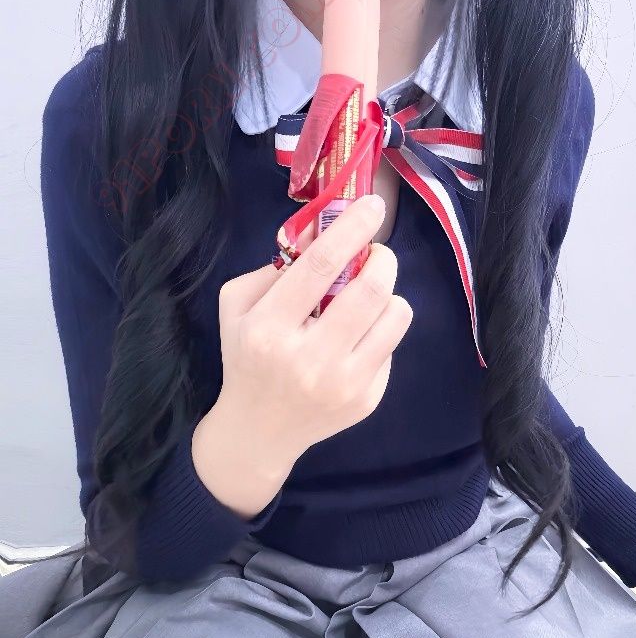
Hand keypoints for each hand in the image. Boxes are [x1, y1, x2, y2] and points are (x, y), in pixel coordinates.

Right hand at [197, 194, 412, 514]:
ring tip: (370, 293)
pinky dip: (382, 327)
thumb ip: (276, 267)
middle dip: (383, 258)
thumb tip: (322, 230)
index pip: (320, 266)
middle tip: (377, 253)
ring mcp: (342, 384)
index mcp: (268, 329)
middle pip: (369, 290)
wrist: (258, 432)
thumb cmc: (247, 356)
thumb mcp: (239, 306)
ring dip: (389, 291)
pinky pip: (392, 345)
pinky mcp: (366, 400)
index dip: (352, 228)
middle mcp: (308, 359)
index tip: (372, 204)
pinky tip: (358, 336)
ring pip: (394, 316)